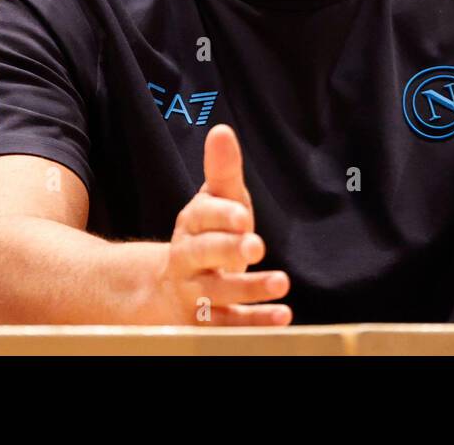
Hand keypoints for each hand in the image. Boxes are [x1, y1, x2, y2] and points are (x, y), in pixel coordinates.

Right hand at [154, 124, 291, 325]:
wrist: (171, 287)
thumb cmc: (209, 234)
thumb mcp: (217, 201)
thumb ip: (223, 170)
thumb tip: (222, 131)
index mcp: (192, 224)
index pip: (202, 217)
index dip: (221, 216)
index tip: (242, 216)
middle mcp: (187, 258)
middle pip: (203, 253)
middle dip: (228, 249)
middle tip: (256, 246)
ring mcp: (193, 292)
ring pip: (216, 292)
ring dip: (248, 289)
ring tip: (281, 282)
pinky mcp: (204, 321)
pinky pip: (228, 323)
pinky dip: (254, 322)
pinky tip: (283, 316)